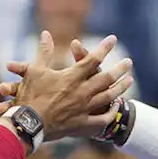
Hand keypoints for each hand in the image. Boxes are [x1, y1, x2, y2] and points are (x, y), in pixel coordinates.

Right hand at [1, 31, 132, 140]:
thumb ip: (44, 52)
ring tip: (130, 80)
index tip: (113, 39)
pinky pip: (102, 120)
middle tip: (129, 62)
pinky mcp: (82, 124)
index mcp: (71, 78)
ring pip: (108, 97)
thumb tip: (46, 33)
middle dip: (120, 68)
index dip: (104, 48)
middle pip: (107, 78)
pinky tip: (115, 107)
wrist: (27, 124)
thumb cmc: (30, 96)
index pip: (92, 59)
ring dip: (121, 88)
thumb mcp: (35, 70)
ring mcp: (84, 109)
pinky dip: (110, 113)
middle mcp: (82, 92)